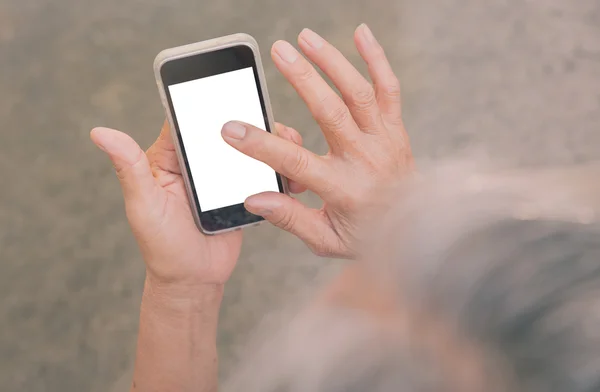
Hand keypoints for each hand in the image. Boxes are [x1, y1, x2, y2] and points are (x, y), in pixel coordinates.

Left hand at [90, 120, 304, 287]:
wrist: (193, 280)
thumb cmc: (161, 247)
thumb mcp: (144, 206)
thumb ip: (129, 168)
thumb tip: (101, 133)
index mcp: (167, 158)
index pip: (185, 120)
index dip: (204, 102)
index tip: (226, 86)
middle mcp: (195, 162)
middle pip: (223, 129)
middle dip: (246, 118)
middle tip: (267, 113)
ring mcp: (221, 175)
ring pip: (246, 148)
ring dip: (266, 141)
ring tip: (287, 139)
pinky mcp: (242, 190)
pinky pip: (259, 171)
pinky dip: (275, 166)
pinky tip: (290, 165)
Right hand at [221, 24, 413, 257]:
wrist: (416, 229)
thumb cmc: (367, 235)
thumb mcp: (325, 239)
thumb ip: (290, 218)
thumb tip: (254, 198)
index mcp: (342, 189)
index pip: (295, 162)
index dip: (261, 144)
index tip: (231, 129)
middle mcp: (365, 159)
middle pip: (330, 112)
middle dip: (301, 79)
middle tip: (278, 51)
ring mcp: (383, 140)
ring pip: (359, 93)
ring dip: (332, 62)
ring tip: (305, 38)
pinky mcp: (395, 128)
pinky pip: (389, 89)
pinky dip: (377, 59)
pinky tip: (360, 33)